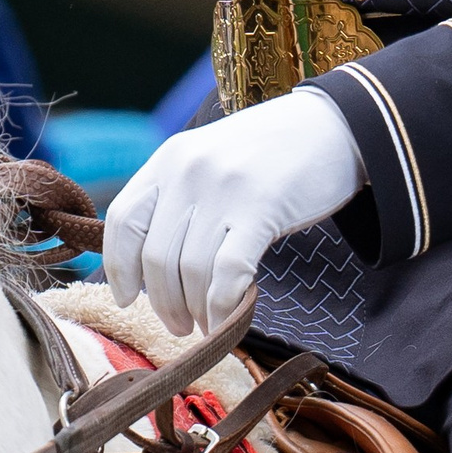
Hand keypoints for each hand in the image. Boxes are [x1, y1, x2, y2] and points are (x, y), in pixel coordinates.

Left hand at [104, 87, 366, 337]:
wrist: (332, 126)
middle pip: (155, 256)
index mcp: (168, 159)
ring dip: (195, 312)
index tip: (127, 299)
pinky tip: (227, 318)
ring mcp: (222, 188)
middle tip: (179, 326)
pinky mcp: (260, 208)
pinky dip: (222, 306)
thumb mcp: (209, 158)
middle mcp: (187, 170)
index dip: (119, 268)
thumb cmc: (269, 152)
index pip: (122, 221)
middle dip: (163, 304)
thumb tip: (149, 266)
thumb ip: (178, 197)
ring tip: (207, 326)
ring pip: (190, 272)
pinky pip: (227, 272)